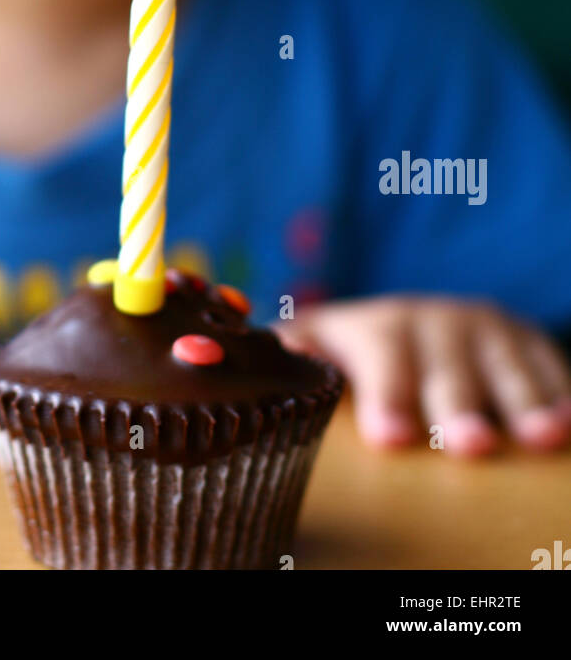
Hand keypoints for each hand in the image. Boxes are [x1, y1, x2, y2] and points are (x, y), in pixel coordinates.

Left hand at [276, 295, 570, 455]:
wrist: (412, 325)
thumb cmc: (351, 357)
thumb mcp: (316, 351)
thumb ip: (285, 358)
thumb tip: (230, 356)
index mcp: (373, 326)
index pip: (378, 352)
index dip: (387, 393)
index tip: (391, 439)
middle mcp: (430, 321)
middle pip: (446, 363)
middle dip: (457, 403)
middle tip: (466, 445)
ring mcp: (482, 330)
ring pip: (503, 364)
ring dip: (523, 399)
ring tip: (537, 438)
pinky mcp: (524, 342)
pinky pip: (547, 363)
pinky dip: (559, 390)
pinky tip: (568, 424)